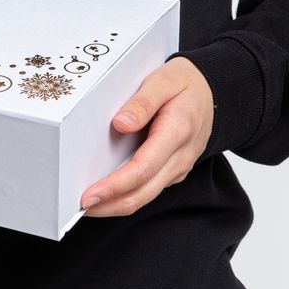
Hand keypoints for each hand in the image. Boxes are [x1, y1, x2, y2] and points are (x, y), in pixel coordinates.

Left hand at [79, 56, 214, 216]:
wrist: (211, 93)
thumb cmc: (184, 85)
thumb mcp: (163, 81)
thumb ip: (142, 102)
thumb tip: (121, 124)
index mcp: (177, 133)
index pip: (142, 169)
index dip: (114, 186)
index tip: (89, 195)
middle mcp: (179, 158)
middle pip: (142, 193)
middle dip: (108, 205)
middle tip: (77, 208)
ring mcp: (177, 168)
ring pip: (144, 196)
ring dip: (115, 205)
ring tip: (86, 205)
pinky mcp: (171, 172)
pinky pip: (147, 190)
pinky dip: (125, 195)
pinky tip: (105, 194)